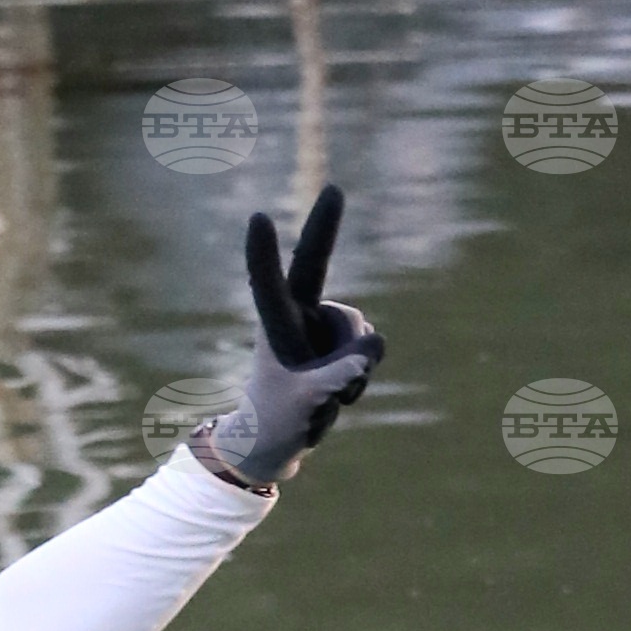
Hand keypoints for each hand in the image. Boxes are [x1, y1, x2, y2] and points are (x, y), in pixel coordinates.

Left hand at [192, 184, 383, 489]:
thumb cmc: (276, 421)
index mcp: (274, 327)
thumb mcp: (307, 402)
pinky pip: (370, 348)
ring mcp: (321, 325)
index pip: (268, 284)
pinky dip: (360, 375)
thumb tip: (373, 346)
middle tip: (335, 188)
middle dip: (325, 225)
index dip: (265, 254)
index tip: (257, 218)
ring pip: (358, 328)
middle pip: (316, 264)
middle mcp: (297, 315)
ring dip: (354, 365)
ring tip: (327, 394)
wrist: (274, 442)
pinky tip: (338, 393)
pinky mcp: (342, 341)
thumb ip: (339, 373)